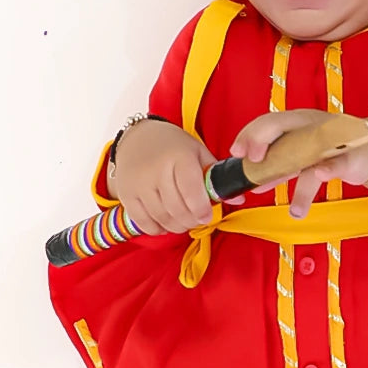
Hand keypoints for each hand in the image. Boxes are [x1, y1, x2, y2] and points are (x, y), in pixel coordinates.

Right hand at [109, 120, 243, 234]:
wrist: (137, 138)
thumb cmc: (173, 147)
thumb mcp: (197, 153)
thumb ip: (216, 176)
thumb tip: (241, 198)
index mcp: (178, 157)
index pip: (191, 191)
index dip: (202, 209)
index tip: (207, 216)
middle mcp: (156, 171)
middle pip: (178, 210)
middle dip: (192, 220)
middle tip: (198, 219)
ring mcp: (139, 185)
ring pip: (163, 219)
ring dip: (178, 226)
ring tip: (185, 220)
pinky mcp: (126, 196)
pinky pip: (145, 223)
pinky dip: (159, 228)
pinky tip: (166, 221)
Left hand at [231, 109, 367, 218]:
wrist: (365, 152)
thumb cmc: (327, 153)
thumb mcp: (298, 161)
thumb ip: (277, 170)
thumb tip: (253, 185)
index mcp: (293, 123)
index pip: (265, 122)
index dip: (248, 135)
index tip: (236, 153)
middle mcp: (308, 124)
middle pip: (279, 124)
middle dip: (261, 139)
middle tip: (253, 161)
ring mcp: (330, 136)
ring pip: (307, 148)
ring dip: (296, 174)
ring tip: (292, 206)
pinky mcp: (349, 152)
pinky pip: (338, 159)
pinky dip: (329, 167)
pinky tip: (321, 174)